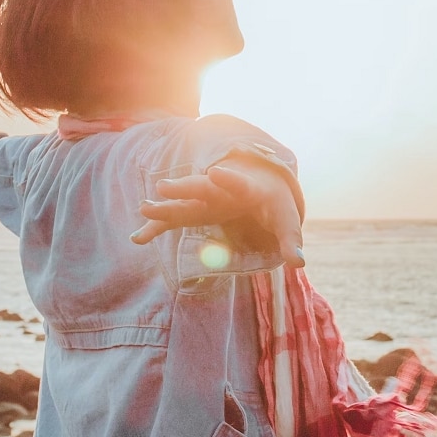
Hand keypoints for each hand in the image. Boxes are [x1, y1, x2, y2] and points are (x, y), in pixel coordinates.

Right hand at [131, 161, 304, 267]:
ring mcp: (206, 200)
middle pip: (202, 188)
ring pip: (183, 201)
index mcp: (247, 189)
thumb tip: (298, 263)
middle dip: (184, 187)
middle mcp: (222, 190)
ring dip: (165, 206)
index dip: (229, 179)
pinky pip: (174, 219)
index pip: (238, 183)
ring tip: (143, 208)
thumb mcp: (287, 220)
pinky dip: (158, 227)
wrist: (261, 183)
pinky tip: (138, 238)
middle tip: (163, 187)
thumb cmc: (275, 203)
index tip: (216, 173)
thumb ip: (291, 241)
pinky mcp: (197, 211)